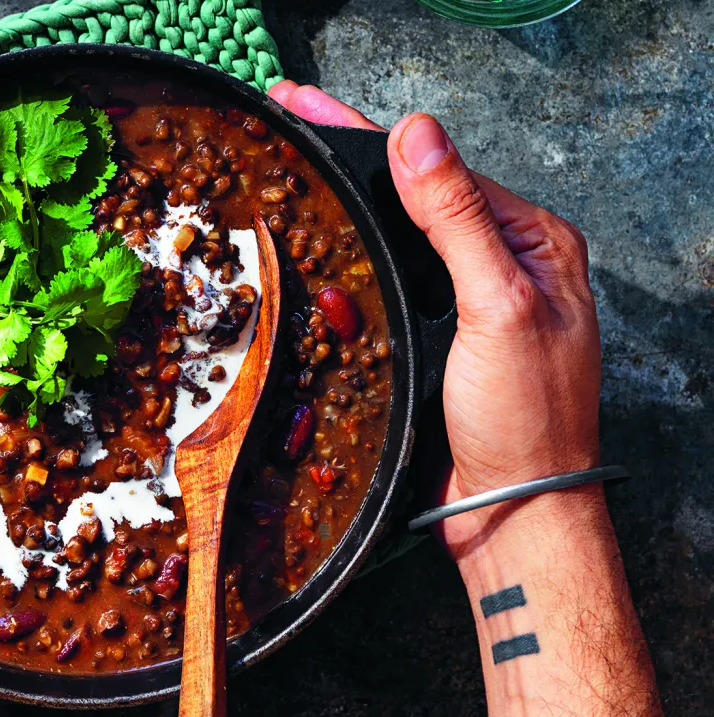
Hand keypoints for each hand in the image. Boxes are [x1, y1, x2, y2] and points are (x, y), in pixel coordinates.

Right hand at [268, 83, 601, 557]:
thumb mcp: (498, 306)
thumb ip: (459, 220)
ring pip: (394, 239)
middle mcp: (498, 261)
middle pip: (413, 197)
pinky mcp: (431, 335)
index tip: (308, 107)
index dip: (370, 136)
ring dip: (345, 209)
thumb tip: (417, 136)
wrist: (509, 508)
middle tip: (286, 127)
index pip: (439, 168)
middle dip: (349, 162)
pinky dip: (347, 260)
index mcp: (530, 240)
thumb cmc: (525, 417)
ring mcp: (461, 300)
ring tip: (288, 173)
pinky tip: (311, 247)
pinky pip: (385, 282)